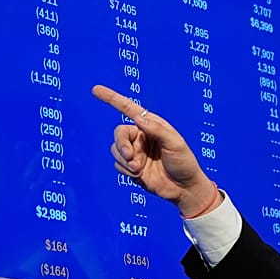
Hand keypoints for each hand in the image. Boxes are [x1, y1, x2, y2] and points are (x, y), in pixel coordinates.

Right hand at [92, 85, 221, 216]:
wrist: (183, 188)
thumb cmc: (184, 163)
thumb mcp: (175, 143)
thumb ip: (156, 129)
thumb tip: (137, 117)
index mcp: (152, 125)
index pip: (129, 109)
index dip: (112, 99)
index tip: (95, 90)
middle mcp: (141, 137)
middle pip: (119, 133)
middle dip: (121, 145)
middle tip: (130, 156)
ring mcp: (136, 152)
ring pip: (116, 150)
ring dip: (125, 160)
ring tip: (139, 168)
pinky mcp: (131, 167)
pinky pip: (117, 164)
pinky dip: (126, 170)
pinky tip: (139, 174)